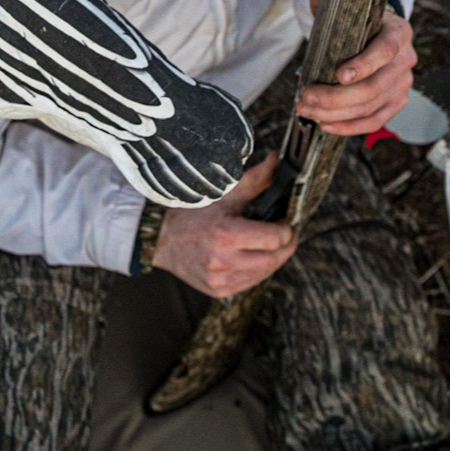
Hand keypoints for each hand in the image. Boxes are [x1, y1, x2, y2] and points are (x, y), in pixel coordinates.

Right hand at [153, 152, 296, 298]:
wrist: (162, 239)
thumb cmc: (193, 213)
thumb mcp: (224, 194)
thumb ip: (255, 179)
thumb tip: (276, 160)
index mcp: (226, 235)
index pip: (276, 238)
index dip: (287, 228)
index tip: (285, 219)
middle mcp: (224, 262)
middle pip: (275, 258)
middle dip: (285, 244)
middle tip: (284, 230)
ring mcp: (221, 280)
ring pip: (266, 272)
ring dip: (274, 257)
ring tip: (268, 241)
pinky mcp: (219, 291)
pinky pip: (251, 282)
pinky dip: (258, 269)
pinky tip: (253, 255)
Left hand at [296, 0, 416, 136]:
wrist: (377, 35)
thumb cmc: (359, 22)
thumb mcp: (348, 8)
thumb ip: (330, 3)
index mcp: (399, 31)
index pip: (385, 50)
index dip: (363, 65)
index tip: (338, 75)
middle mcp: (406, 59)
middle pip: (373, 87)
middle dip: (335, 97)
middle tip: (306, 96)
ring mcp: (403, 84)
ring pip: (370, 107)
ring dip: (335, 113)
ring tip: (307, 109)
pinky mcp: (397, 102)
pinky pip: (374, 121)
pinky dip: (349, 127)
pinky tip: (327, 125)